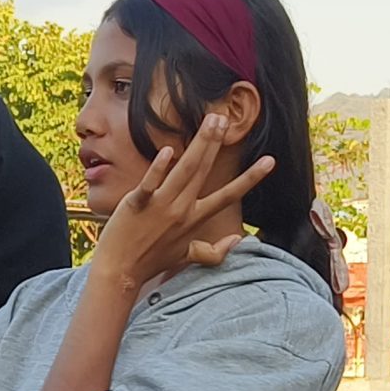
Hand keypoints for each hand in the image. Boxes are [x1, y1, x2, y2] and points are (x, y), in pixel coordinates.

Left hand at [88, 112, 273, 292]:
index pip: (228, 196)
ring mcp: (160, 205)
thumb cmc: (150, 263)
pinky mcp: (137, 203)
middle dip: (215, 144)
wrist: (120, 272)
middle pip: (203, 171)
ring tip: (211, 121)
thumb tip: (238, 241)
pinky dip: (159, 168)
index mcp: (194, 220)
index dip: (250, 179)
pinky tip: (168, 151)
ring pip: (185, 170)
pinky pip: (150, 183)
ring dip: (200, 144)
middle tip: (225, 118)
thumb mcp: (186, 256)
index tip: (269, 161)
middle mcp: (181, 210)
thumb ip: (214, 251)